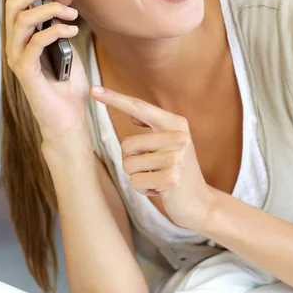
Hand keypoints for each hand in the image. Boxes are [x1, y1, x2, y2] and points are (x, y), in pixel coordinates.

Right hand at [5, 0, 89, 142]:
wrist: (69, 118)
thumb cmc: (68, 85)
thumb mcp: (67, 48)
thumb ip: (60, 27)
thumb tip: (63, 4)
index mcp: (24, 37)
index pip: (17, 3)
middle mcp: (16, 45)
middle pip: (15, 6)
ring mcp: (18, 58)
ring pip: (22, 21)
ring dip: (49, 10)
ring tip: (72, 12)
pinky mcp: (25, 71)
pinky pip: (34, 43)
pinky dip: (54, 31)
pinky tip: (71, 29)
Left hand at [90, 85, 213, 230]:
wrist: (200, 202)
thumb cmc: (178, 171)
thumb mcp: (170, 143)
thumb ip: (153, 127)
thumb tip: (132, 115)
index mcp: (176, 123)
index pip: (139, 107)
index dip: (114, 98)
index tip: (93, 89)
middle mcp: (177, 137)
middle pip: (126, 144)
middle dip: (132, 161)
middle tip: (154, 169)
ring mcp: (175, 158)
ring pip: (128, 165)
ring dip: (137, 176)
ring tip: (157, 179)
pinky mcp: (170, 179)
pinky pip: (135, 182)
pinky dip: (142, 190)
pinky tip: (160, 190)